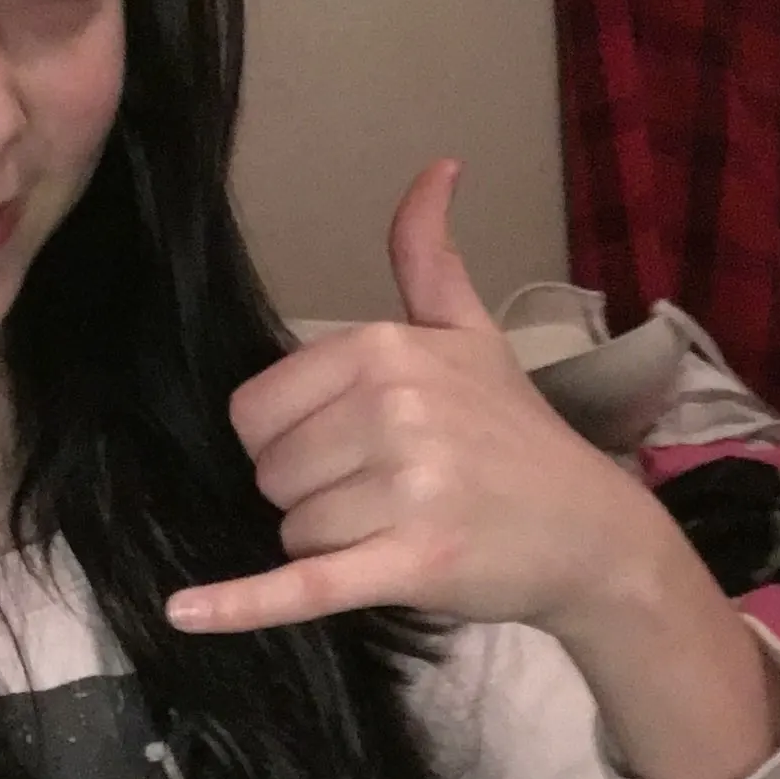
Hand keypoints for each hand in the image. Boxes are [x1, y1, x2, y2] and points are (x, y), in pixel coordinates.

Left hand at [167, 160, 667, 636]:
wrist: (593, 533)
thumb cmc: (516, 436)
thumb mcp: (472, 334)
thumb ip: (429, 257)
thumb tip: (434, 166)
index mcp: (385, 349)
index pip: (256, 411)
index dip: (291, 442)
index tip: (355, 449)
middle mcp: (393, 408)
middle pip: (269, 472)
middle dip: (313, 494)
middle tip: (388, 494)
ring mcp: (406, 487)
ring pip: (292, 530)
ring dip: (334, 543)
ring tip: (402, 528)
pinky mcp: (413, 562)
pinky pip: (305, 583)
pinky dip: (243, 605)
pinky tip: (185, 612)